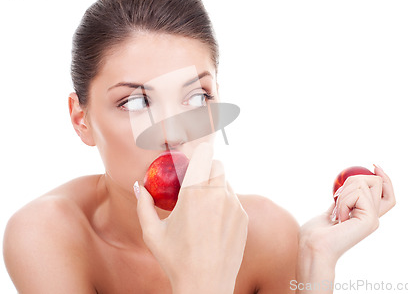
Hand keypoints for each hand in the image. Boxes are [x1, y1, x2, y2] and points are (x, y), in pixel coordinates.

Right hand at [135, 142, 248, 293]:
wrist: (205, 286)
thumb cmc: (175, 260)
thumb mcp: (152, 233)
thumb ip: (144, 205)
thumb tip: (139, 186)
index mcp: (194, 193)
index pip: (204, 154)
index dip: (198, 153)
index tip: (191, 159)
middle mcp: (218, 194)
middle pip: (218, 164)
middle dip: (207, 169)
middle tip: (195, 183)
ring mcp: (234, 206)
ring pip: (227, 182)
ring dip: (216, 186)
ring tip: (203, 206)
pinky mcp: (243, 217)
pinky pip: (234, 200)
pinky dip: (225, 202)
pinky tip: (213, 222)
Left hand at [297, 166, 394, 289]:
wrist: (313, 248)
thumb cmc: (315, 234)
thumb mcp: (330, 211)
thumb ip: (342, 201)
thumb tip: (344, 186)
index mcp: (366, 217)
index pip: (388, 195)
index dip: (386, 178)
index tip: (373, 165)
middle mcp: (374, 218)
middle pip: (377, 182)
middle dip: (353, 181)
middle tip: (337, 198)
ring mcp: (373, 219)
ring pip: (366, 182)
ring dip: (344, 192)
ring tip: (336, 212)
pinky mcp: (370, 219)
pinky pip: (358, 192)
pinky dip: (343, 200)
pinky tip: (338, 217)